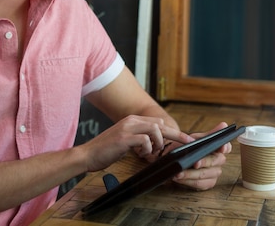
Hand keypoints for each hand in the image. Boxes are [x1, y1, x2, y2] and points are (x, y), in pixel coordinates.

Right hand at [79, 115, 193, 171]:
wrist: (88, 155)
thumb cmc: (106, 150)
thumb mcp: (125, 141)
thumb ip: (139, 139)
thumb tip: (155, 144)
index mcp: (132, 120)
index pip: (158, 122)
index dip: (173, 131)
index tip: (186, 139)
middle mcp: (131, 120)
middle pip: (160, 124)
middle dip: (175, 135)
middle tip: (186, 144)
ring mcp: (127, 128)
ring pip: (155, 129)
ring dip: (159, 143)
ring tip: (153, 153)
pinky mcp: (124, 138)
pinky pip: (145, 140)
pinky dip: (148, 149)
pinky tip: (141, 155)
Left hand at [168, 122, 232, 190]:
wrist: (174, 159)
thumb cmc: (187, 147)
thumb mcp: (195, 139)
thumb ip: (208, 134)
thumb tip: (224, 124)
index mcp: (218, 148)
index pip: (226, 147)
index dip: (225, 147)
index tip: (221, 148)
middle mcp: (219, 161)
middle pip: (215, 162)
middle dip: (204, 162)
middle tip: (194, 162)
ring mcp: (214, 173)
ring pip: (205, 175)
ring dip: (190, 174)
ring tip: (178, 172)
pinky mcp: (207, 183)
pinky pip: (199, 184)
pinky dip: (188, 181)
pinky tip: (179, 178)